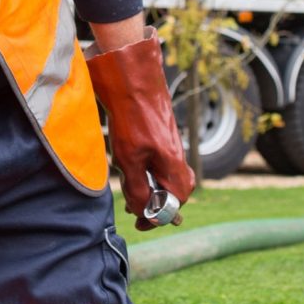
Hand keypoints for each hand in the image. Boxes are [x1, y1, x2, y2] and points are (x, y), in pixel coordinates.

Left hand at [84, 24, 196, 230]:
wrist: (132, 81)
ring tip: (128, 191)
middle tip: (134, 210)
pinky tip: (128, 165)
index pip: (176, 202)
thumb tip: (144, 211)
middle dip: (156, 203)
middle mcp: (176, 156)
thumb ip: (137, 189)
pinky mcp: (160, 134)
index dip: (158, 217)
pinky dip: (145, 170)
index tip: (140, 222)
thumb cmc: (132, 119)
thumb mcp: (129, 160)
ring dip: (148, 187)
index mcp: (173, 165)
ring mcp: (169, 144)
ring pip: (164, 175)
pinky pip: (158, 160)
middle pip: (174, 190)